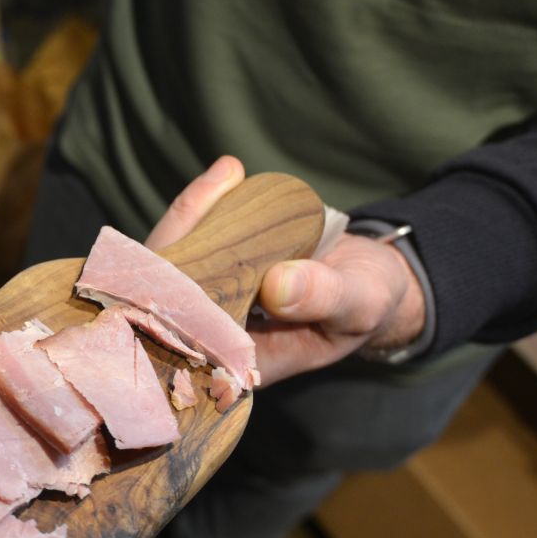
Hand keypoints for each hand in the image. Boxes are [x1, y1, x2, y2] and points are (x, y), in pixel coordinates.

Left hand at [146, 156, 427, 386]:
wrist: (368, 276)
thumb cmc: (365, 302)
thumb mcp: (361, 304)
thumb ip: (325, 299)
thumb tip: (279, 284)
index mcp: (239, 363)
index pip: (191, 343)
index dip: (180, 312)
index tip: (194, 271)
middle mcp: (212, 331)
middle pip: (168, 297)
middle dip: (181, 252)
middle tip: (210, 205)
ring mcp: (207, 294)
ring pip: (175, 259)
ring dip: (193, 217)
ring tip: (226, 179)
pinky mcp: (210, 259)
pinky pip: (194, 233)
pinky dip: (206, 204)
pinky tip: (228, 174)